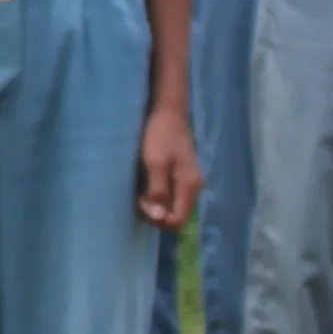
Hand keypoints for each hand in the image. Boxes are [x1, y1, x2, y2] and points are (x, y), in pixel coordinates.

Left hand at [134, 102, 200, 239]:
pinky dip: (158, 196)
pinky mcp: (182, 177)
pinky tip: (146, 186)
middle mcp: (194, 188)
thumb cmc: (160, 136)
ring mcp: (189, 183)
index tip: (142, 204)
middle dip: (155, 213)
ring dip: (155, 206)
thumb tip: (160, 218)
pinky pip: (171, 196)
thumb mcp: (155, 163)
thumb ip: (158, 191)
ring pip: (172, 207)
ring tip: (140, 191)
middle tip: (139, 197)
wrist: (168, 112)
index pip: (177, 220)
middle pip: (176, 216)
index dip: (158, 219)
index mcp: (189, 186)